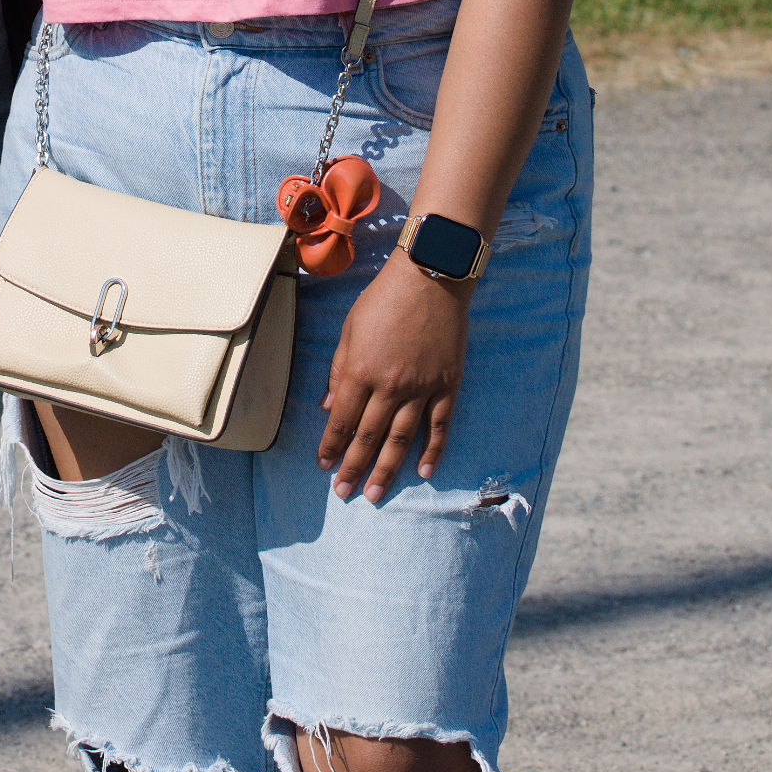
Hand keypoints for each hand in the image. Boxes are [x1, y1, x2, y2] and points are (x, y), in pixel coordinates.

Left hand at [318, 251, 473, 501]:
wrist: (430, 278)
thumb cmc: (384, 299)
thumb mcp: (350, 329)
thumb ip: (339, 370)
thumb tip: (329, 406)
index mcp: (361, 370)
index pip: (342, 420)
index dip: (332, 445)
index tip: (324, 466)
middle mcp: (390, 386)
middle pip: (369, 437)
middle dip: (353, 467)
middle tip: (344, 493)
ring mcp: (421, 388)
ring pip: (401, 439)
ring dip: (386, 469)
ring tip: (374, 493)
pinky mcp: (447, 385)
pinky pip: (439, 426)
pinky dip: (432, 451)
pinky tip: (423, 472)